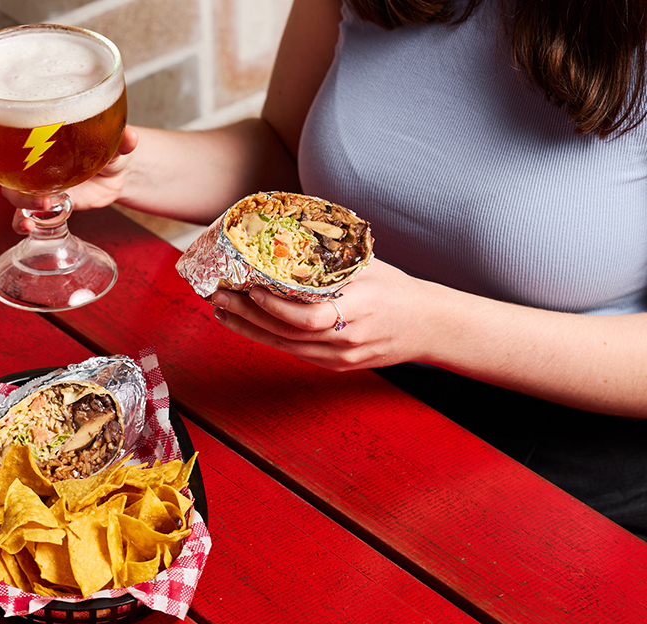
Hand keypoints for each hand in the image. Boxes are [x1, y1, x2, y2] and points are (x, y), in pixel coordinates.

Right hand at [0, 125, 139, 233]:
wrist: (120, 170)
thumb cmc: (108, 142)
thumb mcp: (115, 138)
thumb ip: (120, 138)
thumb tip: (130, 138)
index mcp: (34, 133)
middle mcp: (26, 157)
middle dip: (0, 174)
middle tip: (32, 182)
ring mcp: (32, 183)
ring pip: (11, 193)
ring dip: (24, 201)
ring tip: (51, 203)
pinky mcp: (44, 205)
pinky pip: (25, 219)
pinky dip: (25, 225)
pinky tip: (33, 228)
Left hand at [210, 260, 431, 370]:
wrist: (430, 326)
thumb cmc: (398, 289)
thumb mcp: (369, 267)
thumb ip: (331, 261)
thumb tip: (288, 235)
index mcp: (358, 310)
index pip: (308, 317)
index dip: (275, 307)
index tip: (249, 289)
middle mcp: (346, 339)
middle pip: (287, 333)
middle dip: (247, 315)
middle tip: (217, 295)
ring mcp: (339, 357)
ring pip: (285, 346)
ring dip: (248, 329)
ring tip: (221, 311)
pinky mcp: (334, 364)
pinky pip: (293, 352)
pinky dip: (267, 337)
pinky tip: (246, 325)